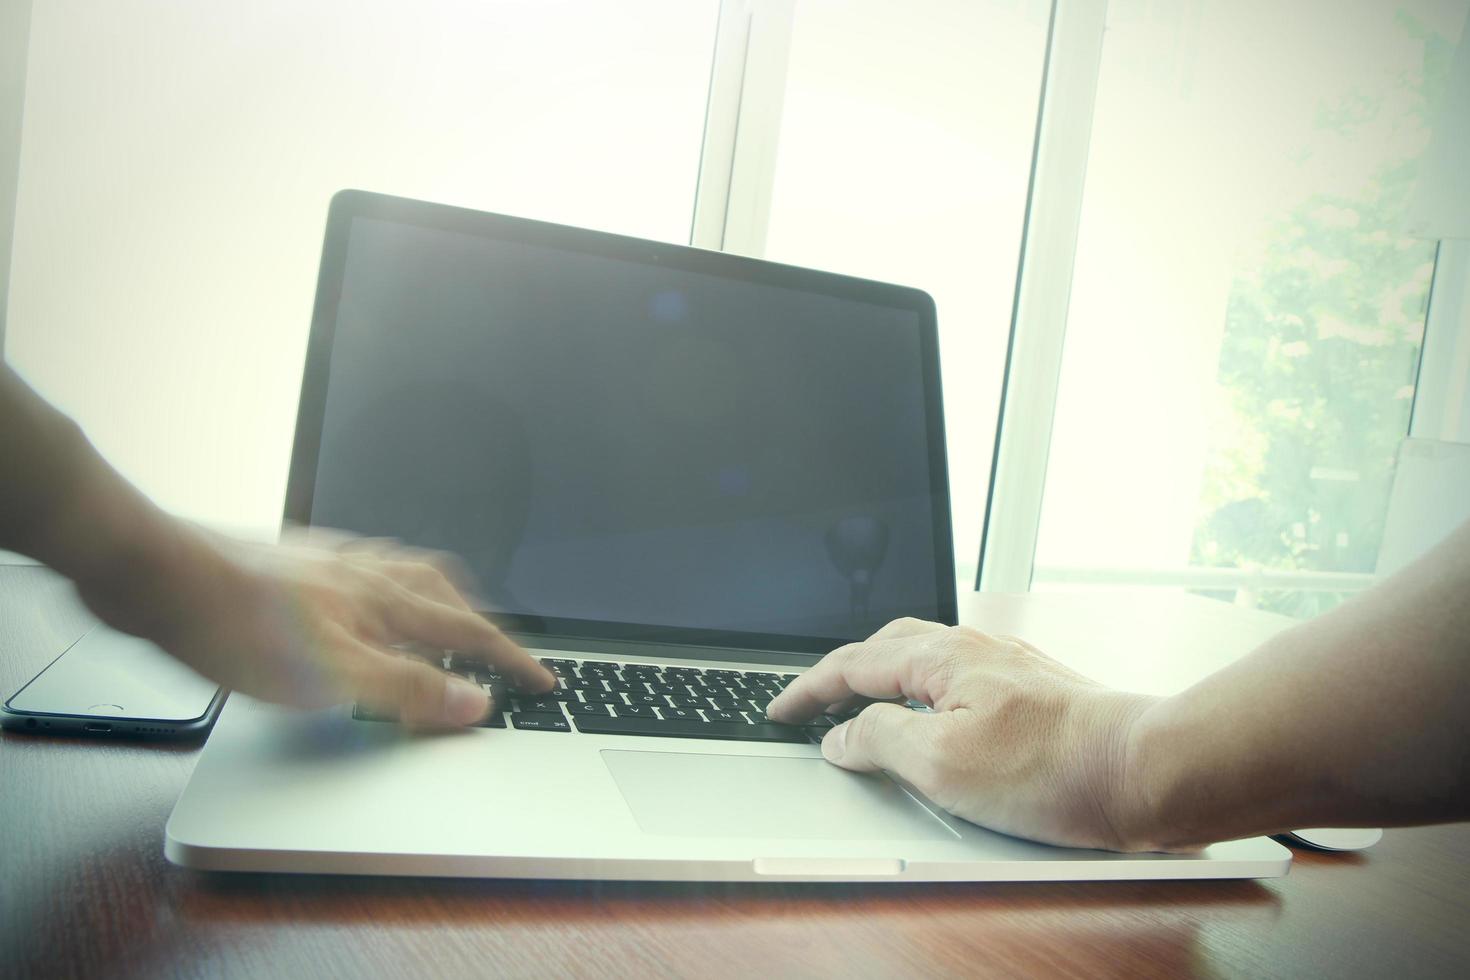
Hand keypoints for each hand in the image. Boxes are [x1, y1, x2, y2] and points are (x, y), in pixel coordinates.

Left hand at [78, 526, 554, 726]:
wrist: (154, 573)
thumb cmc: (235, 625)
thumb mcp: (332, 676)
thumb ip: (408, 688)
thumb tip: (476, 700)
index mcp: (385, 600)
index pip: (468, 631)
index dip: (509, 660)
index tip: (542, 680)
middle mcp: (365, 572)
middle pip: (444, 590)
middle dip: (478, 620)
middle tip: (496, 647)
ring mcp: (328, 564)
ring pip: (402, 576)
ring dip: (433, 601)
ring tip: (438, 621)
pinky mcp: (291, 565)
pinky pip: (361, 572)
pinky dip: (382, 591)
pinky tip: (355, 607)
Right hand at [766, 618, 1158, 850]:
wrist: (1143, 771)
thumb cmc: (1053, 768)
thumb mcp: (942, 763)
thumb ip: (880, 739)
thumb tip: (842, 734)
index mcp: (941, 657)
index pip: (853, 663)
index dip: (809, 690)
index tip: (780, 711)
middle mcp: (973, 648)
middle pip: (886, 646)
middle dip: (842, 671)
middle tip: (813, 702)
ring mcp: (1005, 665)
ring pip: (924, 656)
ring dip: (883, 676)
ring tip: (863, 704)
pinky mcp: (1031, 688)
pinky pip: (956, 674)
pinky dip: (922, 688)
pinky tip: (934, 713)